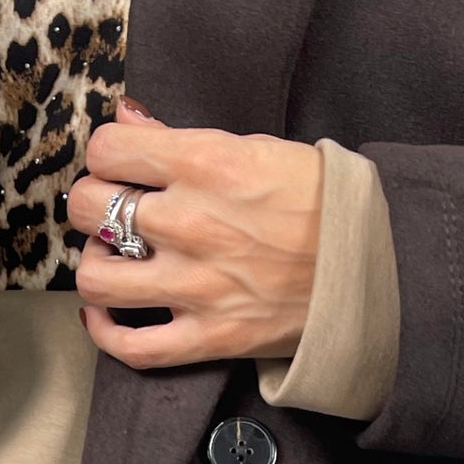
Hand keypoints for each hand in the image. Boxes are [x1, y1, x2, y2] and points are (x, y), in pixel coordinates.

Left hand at [66, 99, 321, 370]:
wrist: (375, 263)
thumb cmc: (319, 200)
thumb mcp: (255, 148)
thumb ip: (181, 138)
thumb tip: (128, 116)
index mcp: (205, 164)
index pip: (108, 149)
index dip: (106, 155)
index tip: (120, 165)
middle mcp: (191, 223)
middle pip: (88, 208)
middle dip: (93, 204)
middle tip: (113, 209)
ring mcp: (196, 285)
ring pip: (95, 279)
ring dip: (95, 265)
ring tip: (115, 258)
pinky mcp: (210, 337)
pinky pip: (133, 347)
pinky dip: (107, 334)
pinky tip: (106, 316)